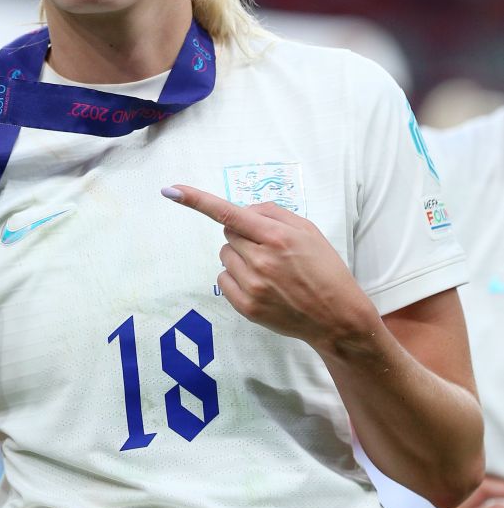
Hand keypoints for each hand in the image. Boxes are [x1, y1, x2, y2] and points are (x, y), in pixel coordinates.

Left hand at [161, 185, 379, 351]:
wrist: (336, 316)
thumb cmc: (324, 268)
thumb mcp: (306, 230)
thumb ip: (272, 213)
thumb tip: (243, 210)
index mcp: (276, 237)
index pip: (229, 213)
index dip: (197, 200)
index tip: (171, 190)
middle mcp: (261, 261)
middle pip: (227, 233)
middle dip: (243, 235)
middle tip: (269, 248)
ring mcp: (252, 286)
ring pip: (224, 256)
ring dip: (240, 256)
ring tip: (269, 269)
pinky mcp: (246, 307)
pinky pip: (223, 279)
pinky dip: (236, 277)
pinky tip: (261, 284)